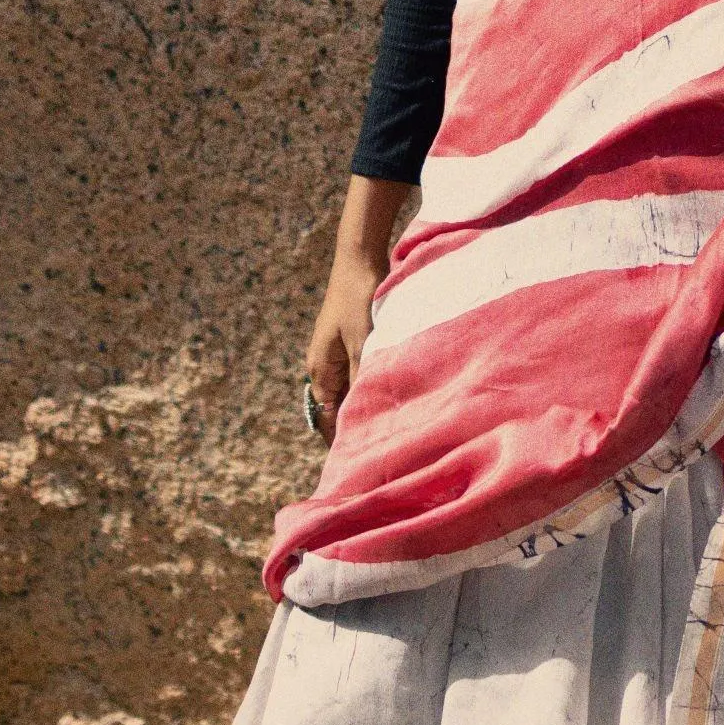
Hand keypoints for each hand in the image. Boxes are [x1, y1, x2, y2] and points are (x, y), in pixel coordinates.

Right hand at [305, 176, 415, 435]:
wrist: (361, 256)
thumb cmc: (360, 298)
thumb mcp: (364, 343)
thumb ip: (364, 381)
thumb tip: (366, 421)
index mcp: (321, 372)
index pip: (329, 422)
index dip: (345, 445)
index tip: (366, 468)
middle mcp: (327, 368)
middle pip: (342, 410)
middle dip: (362, 428)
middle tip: (392, 452)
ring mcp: (341, 355)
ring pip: (356, 392)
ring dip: (373, 406)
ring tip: (400, 428)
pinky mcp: (357, 343)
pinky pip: (365, 374)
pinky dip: (378, 385)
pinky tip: (403, 395)